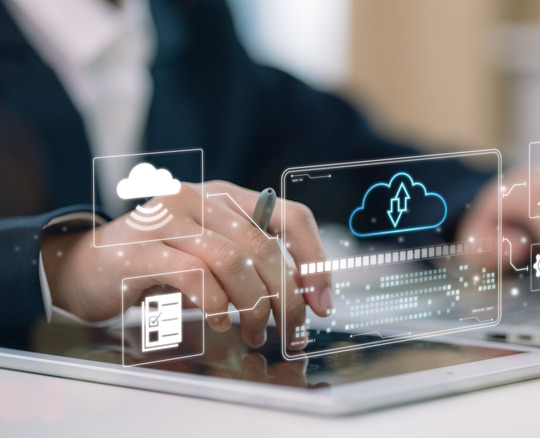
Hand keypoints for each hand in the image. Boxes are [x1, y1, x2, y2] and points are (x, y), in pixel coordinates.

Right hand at [41, 181, 331, 349]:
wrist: (87, 265)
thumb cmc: (160, 263)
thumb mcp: (213, 254)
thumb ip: (251, 263)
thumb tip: (302, 298)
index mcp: (227, 196)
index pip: (291, 217)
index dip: (315, 261)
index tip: (322, 302)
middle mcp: (201, 197)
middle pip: (265, 247)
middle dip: (286, 297)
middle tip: (291, 331)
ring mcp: (168, 218)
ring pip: (234, 261)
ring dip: (254, 306)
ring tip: (253, 333)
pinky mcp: (141, 247)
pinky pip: (195, 275)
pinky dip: (215, 303)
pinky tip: (221, 320)